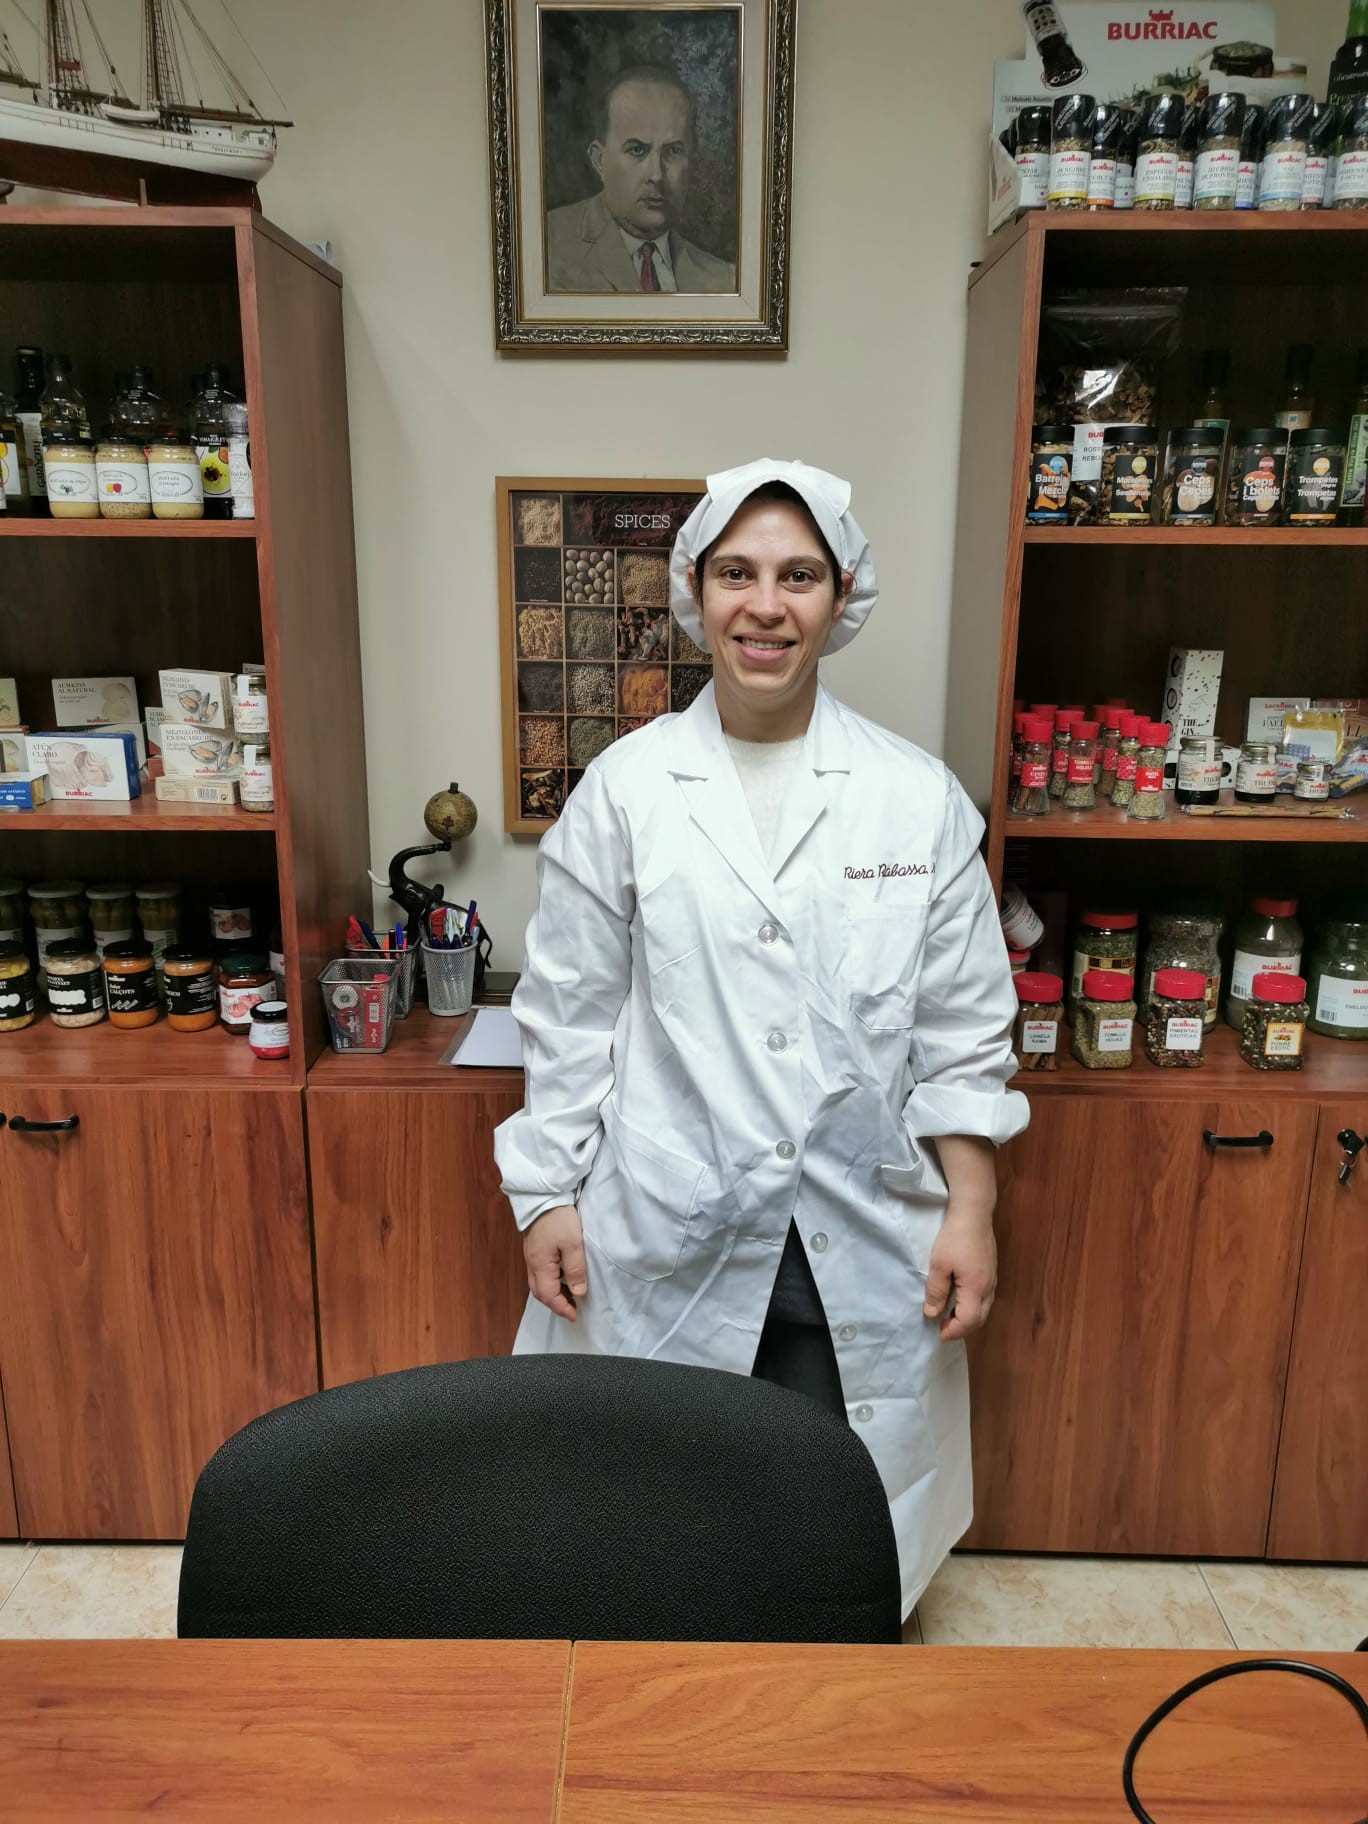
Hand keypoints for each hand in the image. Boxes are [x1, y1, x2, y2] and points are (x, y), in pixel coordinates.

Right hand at [524, 1204, 586, 1322]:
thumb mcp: (573, 1243)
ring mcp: (531, 1255)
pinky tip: (563, 1277)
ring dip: (553, 1293)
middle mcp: (531, 1263)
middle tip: (572, 1309)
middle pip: (539, 1292)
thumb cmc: (559, 1218)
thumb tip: (578, 1293)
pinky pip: (540, 1272)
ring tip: (570, 1296)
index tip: (575, 1316)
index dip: (562, 1308)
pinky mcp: (534, 1247)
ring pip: (538, 1283)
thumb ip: (575, 1269)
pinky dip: (551, 1281)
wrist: (543, 1195)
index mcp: (540, 1265)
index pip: (548, 1296)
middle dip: (555, 1304)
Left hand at [923, 1207, 996, 1343]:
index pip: (969, 1321)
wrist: (974, 1213)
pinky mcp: (992, 1271)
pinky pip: (986, 1298)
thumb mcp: (939, 1264)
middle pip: (980, 1319)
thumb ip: (936, 1291)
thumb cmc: (954, 1238)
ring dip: (968, 1318)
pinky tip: (960, 1300)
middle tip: (943, 1327)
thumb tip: (932, 1315)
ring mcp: (993, 1279)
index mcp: (976, 1288)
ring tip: (949, 1316)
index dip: (954, 1331)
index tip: (939, 1333)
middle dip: (962, 1328)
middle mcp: (989, 1287)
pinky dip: (974, 1307)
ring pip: (985, 1309)